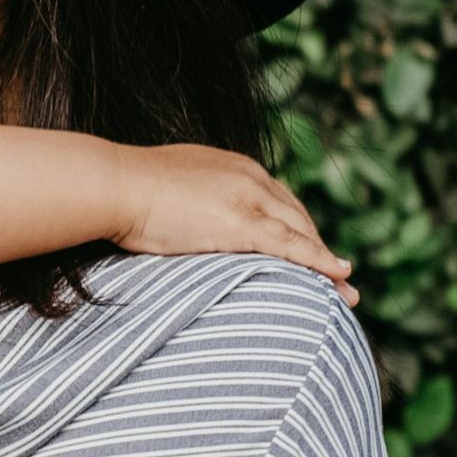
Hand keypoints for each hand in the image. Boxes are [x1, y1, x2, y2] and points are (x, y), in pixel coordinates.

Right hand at [110, 142, 358, 305]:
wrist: (112, 185)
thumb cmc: (125, 191)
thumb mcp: (169, 187)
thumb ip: (191, 199)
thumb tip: (185, 218)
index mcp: (233, 166)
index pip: (278, 201)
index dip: (297, 229)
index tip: (308, 251)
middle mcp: (249, 177)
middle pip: (297, 217)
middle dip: (319, 248)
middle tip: (337, 277)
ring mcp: (248, 198)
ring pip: (301, 233)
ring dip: (327, 262)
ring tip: (345, 289)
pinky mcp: (242, 223)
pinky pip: (292, 248)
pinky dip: (319, 263)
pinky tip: (337, 277)